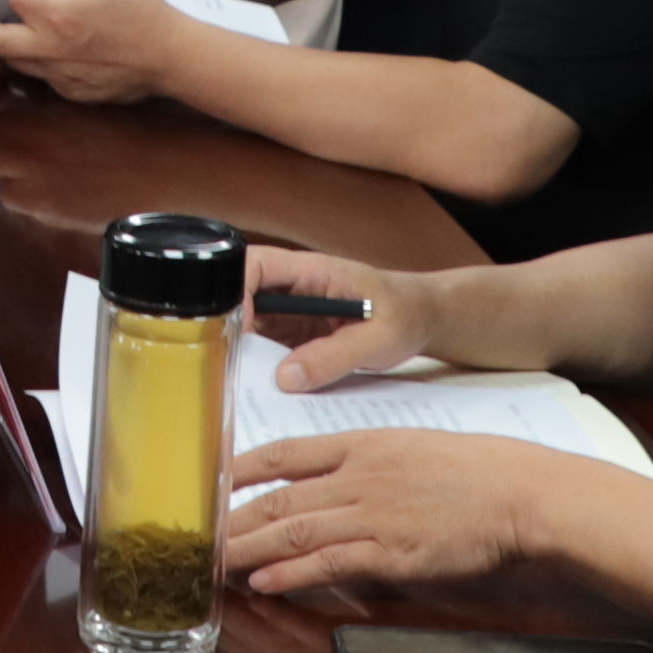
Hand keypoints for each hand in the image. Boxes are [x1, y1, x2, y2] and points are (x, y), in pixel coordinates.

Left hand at [0, 0, 191, 104]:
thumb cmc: (143, 13)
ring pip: (16, 61)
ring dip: (11, 41)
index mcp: (57, 17)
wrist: (172, 57)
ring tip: (22, 26)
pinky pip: (44, 75)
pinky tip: (59, 46)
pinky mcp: (73, 93)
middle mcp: (50, 50)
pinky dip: (41, 58)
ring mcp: (60, 76)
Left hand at [221, 428, 592, 600]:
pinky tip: (263, 581)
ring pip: (294, 530)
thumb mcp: (414, 446)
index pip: (285, 454)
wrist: (520, 492)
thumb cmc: (477, 470)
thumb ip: (369, 461)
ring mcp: (373, 515)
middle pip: (279, 497)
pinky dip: (290, 573)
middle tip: (196, 533)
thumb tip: (334, 477)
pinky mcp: (391, 553)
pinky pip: (329, 563)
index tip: (209, 482)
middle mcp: (359, 477)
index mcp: (364, 444)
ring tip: (214, 562)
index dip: (240, 469)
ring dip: (249, 548)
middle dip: (232, 519)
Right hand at [250, 246, 445, 392]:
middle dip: (231, 330)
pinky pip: (265, 348)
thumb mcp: (379, 338)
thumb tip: (286, 378)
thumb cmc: (406, 314)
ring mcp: (290, 311)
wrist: (422, 318)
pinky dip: (262, 366)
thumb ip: (335, 356)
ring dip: (246, 353)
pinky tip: (269, 386)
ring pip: (248, 326)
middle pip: (240, 298)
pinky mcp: (293, 334)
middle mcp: (293, 288)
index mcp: (312, 271)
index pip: (255, 266)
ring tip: (253, 383)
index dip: (235, 293)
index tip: (237, 331)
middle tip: (236, 367)